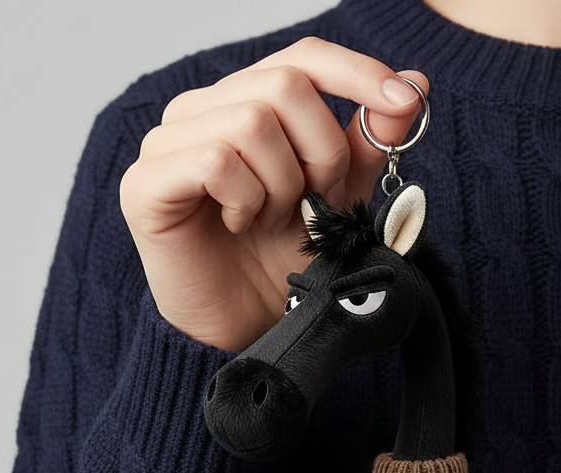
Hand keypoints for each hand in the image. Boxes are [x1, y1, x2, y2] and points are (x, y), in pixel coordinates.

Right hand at [120, 38, 427, 350]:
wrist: (245, 328)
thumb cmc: (282, 263)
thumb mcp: (339, 200)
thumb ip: (367, 146)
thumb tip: (415, 87)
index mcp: (247, 103)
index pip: (304, 58)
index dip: (356, 73)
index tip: (404, 103)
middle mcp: (204, 110)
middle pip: (285, 86)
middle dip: (322, 154)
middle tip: (316, 205)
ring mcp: (168, 143)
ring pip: (251, 122)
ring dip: (282, 185)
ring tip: (271, 221)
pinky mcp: (145, 183)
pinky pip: (214, 160)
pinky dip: (244, 199)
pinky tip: (239, 225)